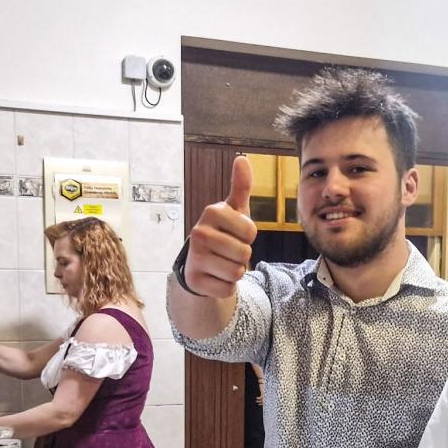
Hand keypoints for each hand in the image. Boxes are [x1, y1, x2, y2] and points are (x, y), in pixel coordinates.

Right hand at [183, 155, 258, 297]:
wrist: (199, 264)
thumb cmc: (222, 233)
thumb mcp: (233, 210)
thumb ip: (241, 186)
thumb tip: (242, 158)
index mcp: (211, 213)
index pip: (251, 231)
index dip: (248, 237)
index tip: (234, 234)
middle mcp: (199, 233)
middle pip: (245, 253)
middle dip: (242, 256)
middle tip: (227, 251)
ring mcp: (195, 257)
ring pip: (237, 272)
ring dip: (235, 272)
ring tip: (221, 263)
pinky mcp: (195, 281)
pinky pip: (228, 288)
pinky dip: (226, 286)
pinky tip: (214, 276)